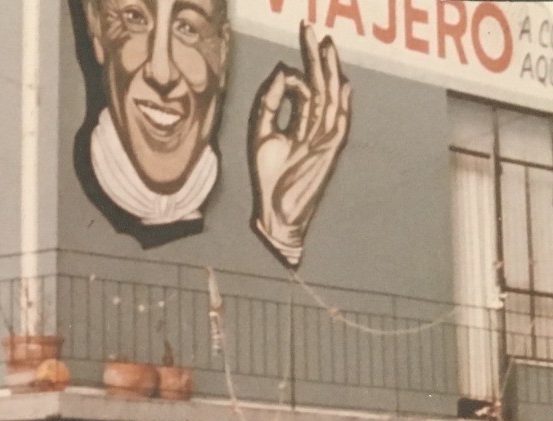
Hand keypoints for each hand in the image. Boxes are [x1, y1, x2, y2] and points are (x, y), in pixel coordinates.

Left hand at [249, 22, 351, 268]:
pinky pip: (338, 121)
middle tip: (309, 28)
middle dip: (315, 56)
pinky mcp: (330, 149)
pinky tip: (341, 82)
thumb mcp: (261, 133)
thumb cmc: (269, 176)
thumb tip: (281, 68)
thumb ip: (269, 103)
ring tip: (325, 44)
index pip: (300, 87)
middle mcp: (314, 124)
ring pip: (330, 96)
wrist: (276, 210)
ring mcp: (325, 135)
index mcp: (298, 120)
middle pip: (319, 83)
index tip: (282, 68)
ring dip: (328, 70)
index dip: (290, 74)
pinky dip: (341, 102)